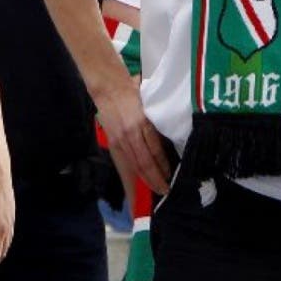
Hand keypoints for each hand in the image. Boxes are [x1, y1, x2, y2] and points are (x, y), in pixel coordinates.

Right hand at [94, 77, 170, 193]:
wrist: (109, 89)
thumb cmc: (133, 94)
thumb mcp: (150, 106)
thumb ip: (158, 122)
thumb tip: (171, 138)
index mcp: (141, 123)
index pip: (154, 149)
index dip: (162, 165)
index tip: (170, 175)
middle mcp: (130, 134)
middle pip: (144, 162)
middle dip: (155, 179)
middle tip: (165, 190)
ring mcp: (120, 140)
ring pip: (134, 165)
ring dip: (145, 180)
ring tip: (156, 190)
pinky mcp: (113, 144)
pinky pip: (125, 163)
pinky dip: (133, 176)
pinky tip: (139, 184)